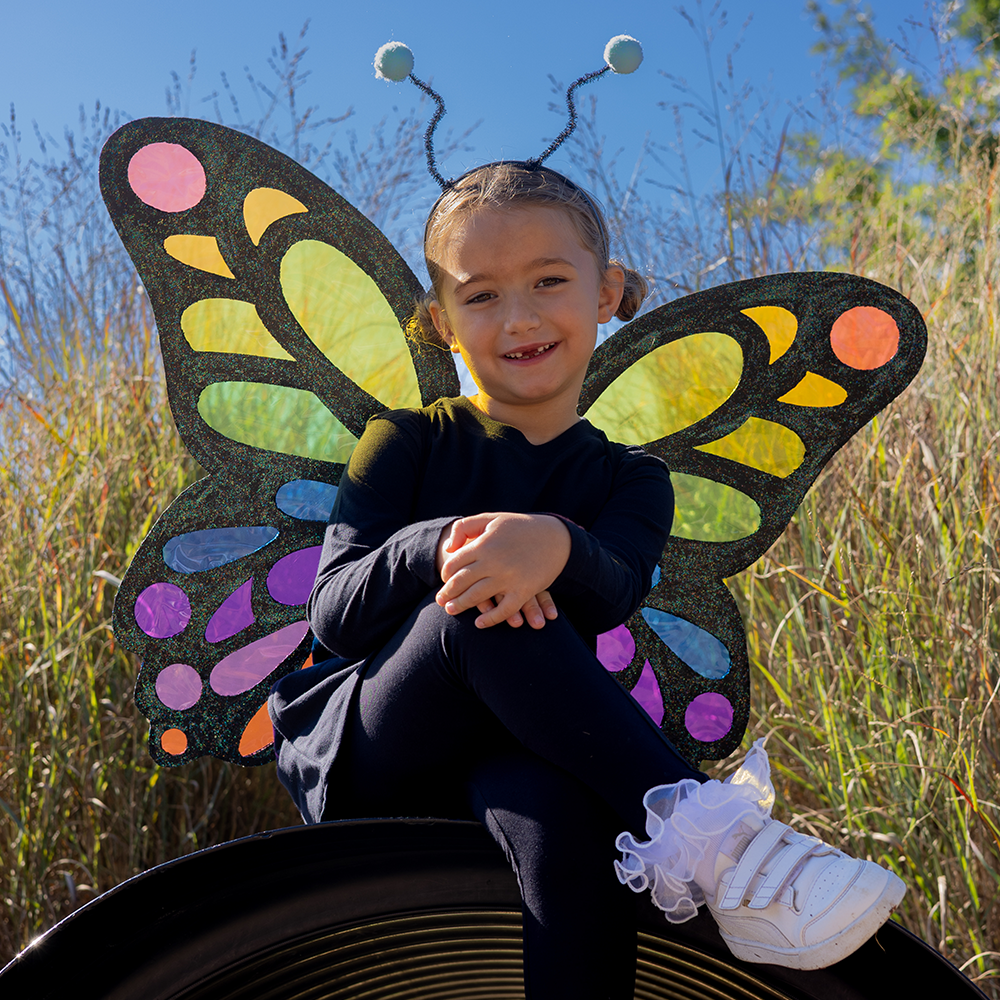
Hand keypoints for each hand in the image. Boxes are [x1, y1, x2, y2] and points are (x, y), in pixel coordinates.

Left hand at [435, 513, 570, 627]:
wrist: (555, 536)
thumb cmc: (520, 526)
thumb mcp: (491, 519)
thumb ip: (465, 527)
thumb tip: (449, 548)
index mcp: (484, 544)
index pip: (454, 563)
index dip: (445, 574)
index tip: (444, 581)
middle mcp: (493, 562)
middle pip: (461, 582)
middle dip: (447, 593)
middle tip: (440, 601)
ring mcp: (509, 578)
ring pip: (477, 597)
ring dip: (461, 606)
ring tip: (451, 611)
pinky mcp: (524, 590)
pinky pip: (503, 610)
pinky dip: (489, 619)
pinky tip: (479, 623)